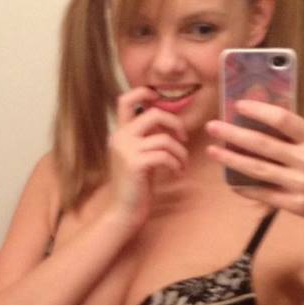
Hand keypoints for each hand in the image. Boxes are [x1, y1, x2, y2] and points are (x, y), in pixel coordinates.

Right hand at [108, 87, 188, 223]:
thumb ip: (148, 138)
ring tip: (182, 165)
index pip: (125, 99)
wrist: (124, 212)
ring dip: (180, 152)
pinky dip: (176, 164)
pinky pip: (165, 155)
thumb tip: (170, 124)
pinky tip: (177, 173)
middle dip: (176, 124)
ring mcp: (126, 150)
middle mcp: (120, 137)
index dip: (144, 92)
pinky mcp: (135, 164)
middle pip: (154, 114)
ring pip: (164, 138)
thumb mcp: (140, 156)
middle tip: (184, 139)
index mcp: (119, 132)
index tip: (161, 100)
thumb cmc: (136, 186)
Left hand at [205, 100, 303, 226]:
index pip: (283, 119)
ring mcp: (300, 185)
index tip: (238, 105)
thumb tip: (262, 119)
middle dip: (234, 134)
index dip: (259, 110)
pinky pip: (264, 194)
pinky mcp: (295, 205)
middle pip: (263, 145)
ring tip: (213, 151)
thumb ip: (298, 135)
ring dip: (232, 160)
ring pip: (258, 170)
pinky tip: (230, 181)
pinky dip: (245, 188)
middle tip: (213, 127)